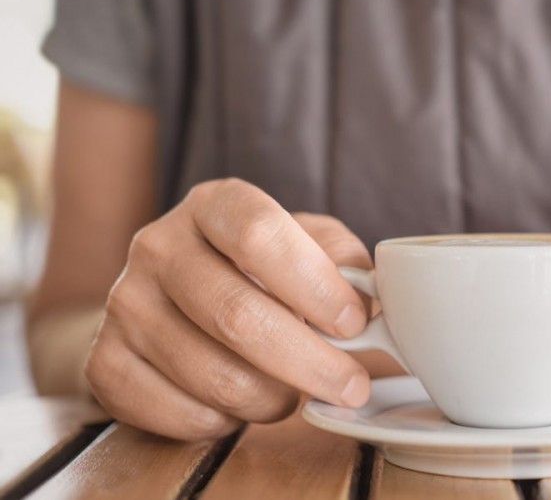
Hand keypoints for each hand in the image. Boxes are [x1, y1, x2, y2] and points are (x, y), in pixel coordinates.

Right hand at [85, 178, 373, 439]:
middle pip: (236, 314)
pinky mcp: (105, 362)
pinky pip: (176, 410)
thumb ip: (344, 262)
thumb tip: (369, 300)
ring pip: (211, 373)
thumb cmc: (265, 271)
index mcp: (214, 204)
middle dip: (309, 362)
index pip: (259, 234)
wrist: (178, 300)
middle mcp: (159, 245)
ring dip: (271, 397)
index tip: (354, 324)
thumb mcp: (312, 246)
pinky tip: (241, 405)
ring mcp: (124, 303)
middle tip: (350, 386)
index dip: (315, 286)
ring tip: (293, 392)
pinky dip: (224, 421)